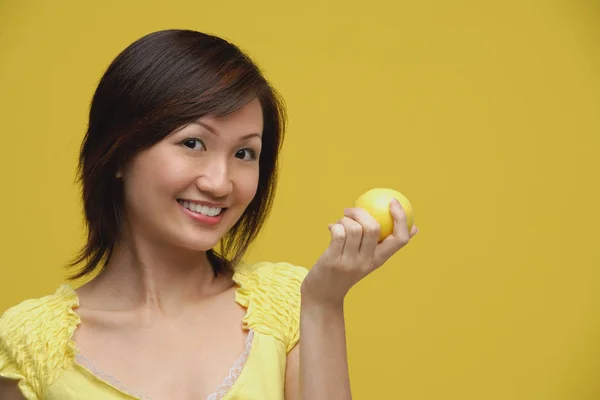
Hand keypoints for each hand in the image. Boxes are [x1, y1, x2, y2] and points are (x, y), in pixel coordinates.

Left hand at [301, 198, 418, 306]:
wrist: (323, 295)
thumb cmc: (346, 271)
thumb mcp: (369, 259)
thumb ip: (384, 245)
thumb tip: (415, 228)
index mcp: (379, 259)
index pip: (400, 239)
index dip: (400, 218)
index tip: (393, 201)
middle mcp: (367, 261)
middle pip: (374, 228)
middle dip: (361, 212)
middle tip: (351, 210)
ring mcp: (350, 262)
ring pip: (354, 228)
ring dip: (344, 219)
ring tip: (339, 222)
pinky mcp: (333, 261)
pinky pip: (338, 233)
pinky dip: (335, 226)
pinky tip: (331, 228)